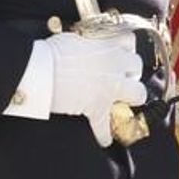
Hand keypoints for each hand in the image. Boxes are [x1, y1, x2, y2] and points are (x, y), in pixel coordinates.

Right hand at [45, 31, 146, 146]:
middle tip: (120, 79)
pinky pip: (106, 127)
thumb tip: (86, 47)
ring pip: (138, 95)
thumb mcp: (75, 39)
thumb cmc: (52, 52)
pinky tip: (105, 140)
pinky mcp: (98, 108)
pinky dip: (105, 135)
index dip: (124, 51)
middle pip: (137, 67)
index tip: (119, 55)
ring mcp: (110, 88)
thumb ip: (89, 44)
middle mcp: (115, 65)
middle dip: (130, 73)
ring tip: (122, 104)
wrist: (40, 69)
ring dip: (130, 100)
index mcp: (107, 46)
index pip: (129, 43)